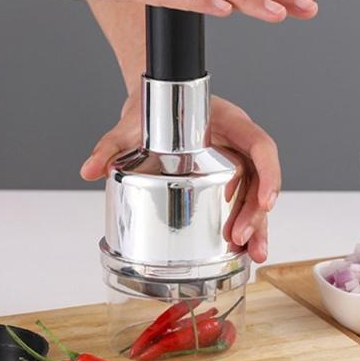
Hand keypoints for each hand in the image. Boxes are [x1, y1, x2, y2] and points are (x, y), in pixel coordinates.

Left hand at [80, 93, 279, 262]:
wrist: (148, 106)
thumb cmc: (150, 109)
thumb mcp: (131, 126)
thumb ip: (111, 145)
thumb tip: (89, 169)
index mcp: (228, 122)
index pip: (260, 145)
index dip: (270, 174)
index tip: (267, 200)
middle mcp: (237, 142)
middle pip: (261, 178)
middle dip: (257, 212)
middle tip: (241, 238)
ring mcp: (235, 162)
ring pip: (255, 195)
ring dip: (257, 226)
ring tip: (252, 254)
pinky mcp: (225, 179)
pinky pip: (242, 202)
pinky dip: (244, 225)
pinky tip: (242, 251)